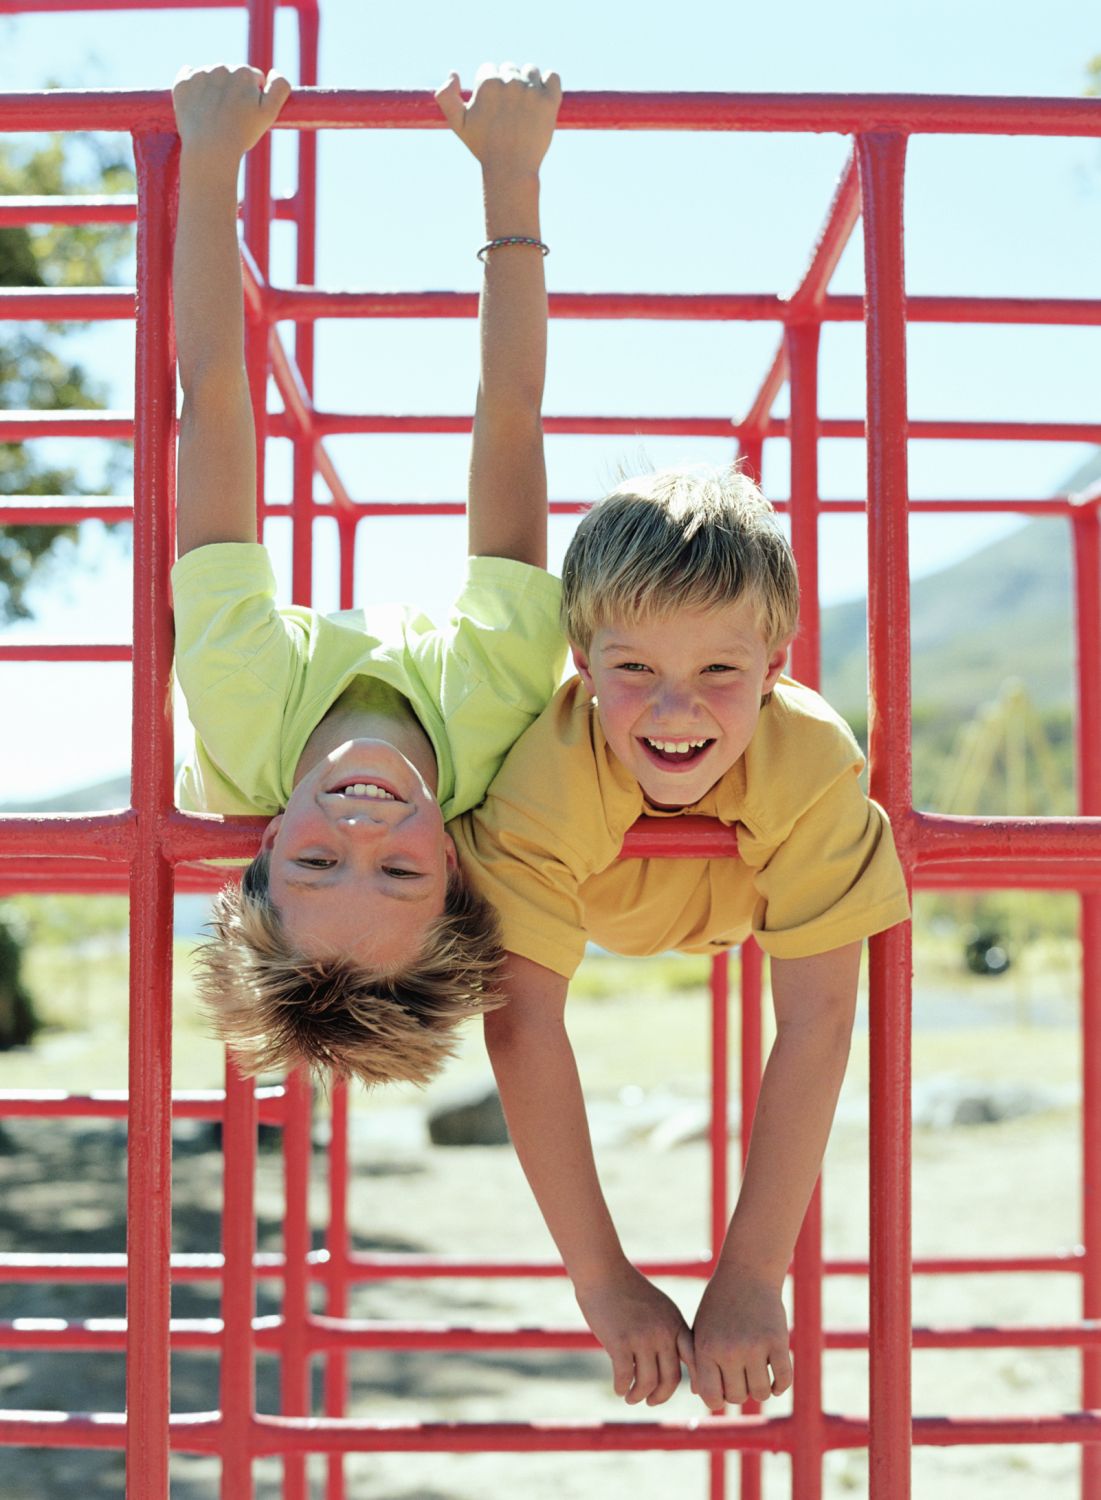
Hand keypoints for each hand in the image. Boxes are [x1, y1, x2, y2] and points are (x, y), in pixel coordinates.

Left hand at [173, 64, 291, 162]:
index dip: (253, 97)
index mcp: (244, 72)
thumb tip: (275, 71)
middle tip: (230, 117)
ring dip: (214, 90)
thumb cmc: (241, 134)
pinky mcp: (182, 83)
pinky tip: (198, 106)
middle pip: (231, 75)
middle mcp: (221, 67)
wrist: (209, 149)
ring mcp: (200, 74)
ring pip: (210, 76)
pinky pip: (188, 76)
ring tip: (214, 115)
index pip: (253, 78)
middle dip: (233, 91)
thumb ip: (280, 88)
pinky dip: (193, 88)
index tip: (247, 114)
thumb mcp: (269, 113)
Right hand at [436, 62, 560, 176]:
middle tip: (509, 112)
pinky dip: (549, 82)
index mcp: (488, 83)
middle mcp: (510, 82)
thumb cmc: (484, 147)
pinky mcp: (550, 100)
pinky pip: (552, 77)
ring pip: (531, 71)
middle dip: (509, 85)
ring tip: (525, 107)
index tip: (493, 108)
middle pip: (510, 69)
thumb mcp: (458, 124)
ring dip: (528, 82)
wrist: (511, 169)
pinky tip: (542, 98)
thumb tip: (453, 73)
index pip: (489, 69)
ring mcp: (531, 90)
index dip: (490, 89)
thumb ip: (446, 97)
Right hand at [574, 1261, 693, 1406]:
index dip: (697, 1381)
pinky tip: (618, 1388)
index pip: (695, 1360)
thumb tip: (674, 1363)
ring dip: (639, 1396)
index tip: (692, 1393)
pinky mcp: (620, 1342)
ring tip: (630, 1397)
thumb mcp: (659, 1307)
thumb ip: (669, 1331)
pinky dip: (621, 1388)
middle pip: (671, 1379)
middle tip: (651, 1400)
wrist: (603, 1272)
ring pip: (648, 1383)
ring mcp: (642, 1338)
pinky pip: (625, 1378)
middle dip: (661, 1396)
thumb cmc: (628, 1291)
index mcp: (675, 1323)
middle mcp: (663, 1332)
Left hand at [690, 1268, 792, 1410]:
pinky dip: (780, 1385)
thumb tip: (696, 1394)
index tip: (724, 1387)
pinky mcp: (778, 1341)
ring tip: (757, 1374)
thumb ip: (696, 1360)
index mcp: (705, 1348)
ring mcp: (754, 1346)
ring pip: (761, 1393)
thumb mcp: (701, 1328)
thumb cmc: (719, 1304)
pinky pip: (783, 1380)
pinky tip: (775, 1378)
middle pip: (738, 1397)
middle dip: (740, 1391)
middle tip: (742, 1376)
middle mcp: (729, 1350)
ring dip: (761, 1389)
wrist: (747, 1272)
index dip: (718, 1398)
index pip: (711, 1397)